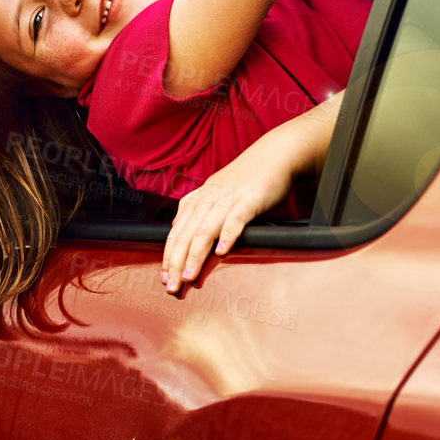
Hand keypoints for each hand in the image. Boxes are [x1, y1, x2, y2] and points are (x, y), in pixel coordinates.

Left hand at [160, 137, 296, 292]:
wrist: (275, 153)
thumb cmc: (248, 175)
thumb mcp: (216, 190)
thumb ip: (196, 207)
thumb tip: (177, 226)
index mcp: (200, 198)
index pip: (177, 232)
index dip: (169, 256)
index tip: (165, 277)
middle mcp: (209, 199)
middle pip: (187, 235)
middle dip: (176, 262)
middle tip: (171, 286)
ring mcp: (228, 199)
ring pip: (205, 230)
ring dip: (195, 255)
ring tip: (188, 276)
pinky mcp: (249, 199)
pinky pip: (235, 219)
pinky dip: (227, 235)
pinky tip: (222, 251)